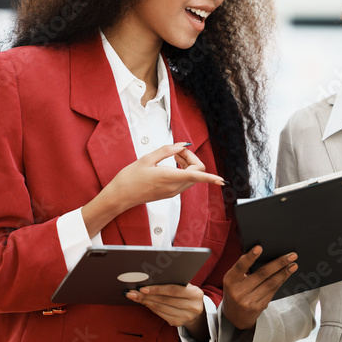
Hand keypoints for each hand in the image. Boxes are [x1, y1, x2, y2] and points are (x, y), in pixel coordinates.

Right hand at [107, 143, 224, 211]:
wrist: (120, 196)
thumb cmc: (129, 178)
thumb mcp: (147, 159)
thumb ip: (167, 150)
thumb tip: (182, 145)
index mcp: (168, 177)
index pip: (196, 175)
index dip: (211, 177)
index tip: (221, 180)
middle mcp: (173, 187)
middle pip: (197, 172)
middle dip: (192, 158)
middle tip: (178, 150)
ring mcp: (172, 192)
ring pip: (192, 177)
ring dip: (188, 164)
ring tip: (173, 156)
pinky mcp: (169, 193)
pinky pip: (184, 181)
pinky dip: (183, 170)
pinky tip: (171, 164)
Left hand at [126, 283, 206, 334]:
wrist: (196, 309)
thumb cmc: (187, 293)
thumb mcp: (186, 285)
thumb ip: (174, 282)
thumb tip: (150, 279)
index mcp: (195, 294)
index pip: (173, 290)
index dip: (157, 289)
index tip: (143, 288)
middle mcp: (192, 307)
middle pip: (165, 300)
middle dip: (147, 296)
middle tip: (133, 293)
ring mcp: (185, 317)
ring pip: (161, 308)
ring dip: (146, 302)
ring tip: (135, 297)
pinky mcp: (178, 323)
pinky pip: (161, 314)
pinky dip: (151, 307)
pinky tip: (144, 302)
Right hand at [221, 246, 296, 330]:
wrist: (235, 317)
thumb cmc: (235, 292)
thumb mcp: (233, 280)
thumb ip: (243, 269)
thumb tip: (262, 254)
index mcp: (230, 281)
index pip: (240, 267)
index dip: (249, 257)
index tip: (259, 248)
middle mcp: (238, 292)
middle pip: (262, 274)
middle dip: (278, 263)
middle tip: (291, 256)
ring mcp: (249, 301)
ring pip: (270, 283)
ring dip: (284, 273)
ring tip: (293, 265)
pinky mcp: (258, 307)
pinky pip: (272, 291)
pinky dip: (281, 281)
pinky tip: (286, 275)